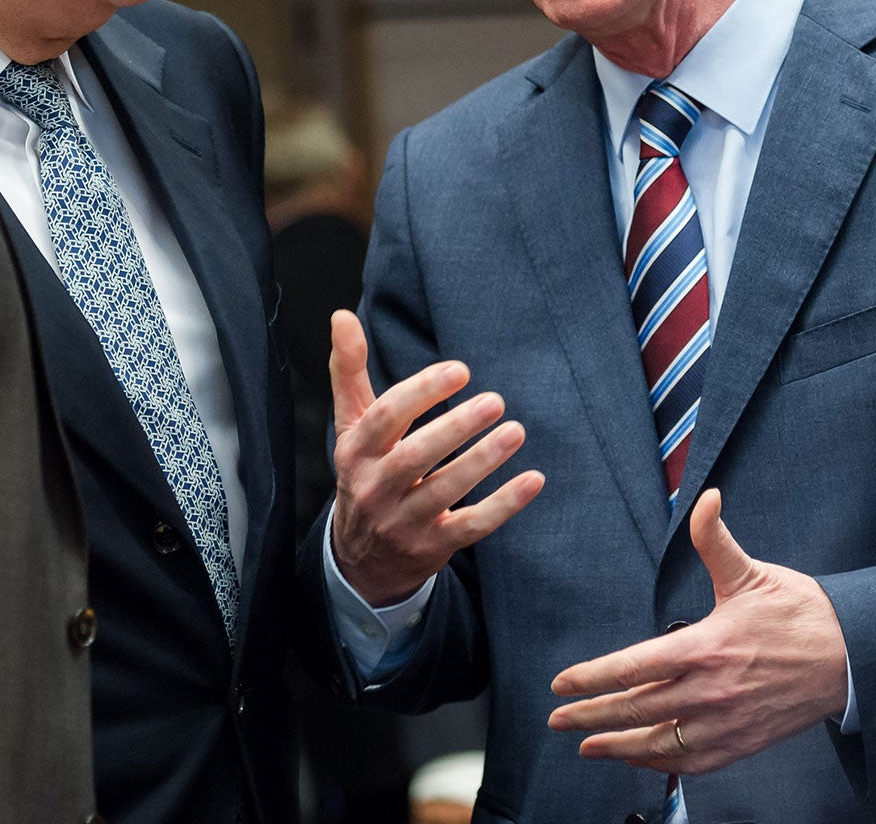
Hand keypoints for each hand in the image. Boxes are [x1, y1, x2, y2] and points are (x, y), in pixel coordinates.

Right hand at [328, 310, 544, 605]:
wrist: (362, 559)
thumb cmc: (366, 471)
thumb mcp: (351, 424)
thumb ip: (348, 370)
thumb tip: (341, 315)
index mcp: (355, 450)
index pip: (385, 417)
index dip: (422, 391)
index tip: (461, 370)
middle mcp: (374, 488)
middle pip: (414, 456)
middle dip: (456, 427)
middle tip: (496, 400)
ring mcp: (403, 522)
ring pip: (445, 491)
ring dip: (483, 460)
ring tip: (516, 431)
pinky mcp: (432, 547)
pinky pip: (472, 526)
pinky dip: (504, 505)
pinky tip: (533, 479)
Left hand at [547, 489, 848, 774]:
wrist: (851, 658)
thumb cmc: (800, 612)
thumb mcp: (752, 573)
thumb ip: (714, 539)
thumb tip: (704, 498)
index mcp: (706, 646)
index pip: (633, 667)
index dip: (591, 678)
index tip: (561, 685)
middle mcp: (710, 691)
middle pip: (636, 710)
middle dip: (589, 716)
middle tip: (557, 719)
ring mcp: (726, 723)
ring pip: (658, 743)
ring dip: (617, 746)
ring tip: (587, 746)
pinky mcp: (742, 744)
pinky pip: (692, 762)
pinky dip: (660, 763)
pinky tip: (641, 758)